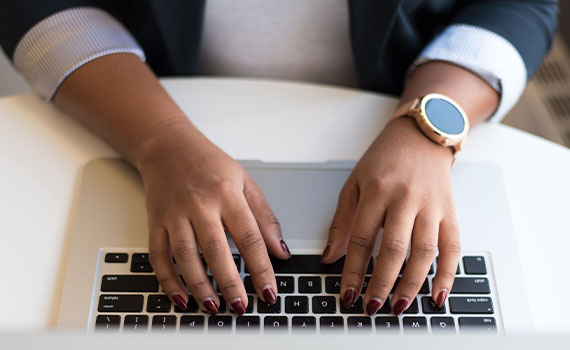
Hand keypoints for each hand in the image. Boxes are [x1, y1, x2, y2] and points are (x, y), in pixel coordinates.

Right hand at [137, 121, 290, 314]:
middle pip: (216, 250)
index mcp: (227, 194)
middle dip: (230, 282)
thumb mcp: (245, 182)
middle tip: (241, 306)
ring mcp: (174, 214)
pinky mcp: (155, 222)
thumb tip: (280, 251)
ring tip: (213, 307)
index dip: (261, 268)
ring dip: (199, 286)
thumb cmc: (209, 164)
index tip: (269, 291)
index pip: (249, 237)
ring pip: (185, 256)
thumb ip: (264, 217)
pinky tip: (181, 297)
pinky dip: (168, 280)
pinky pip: (159, 256)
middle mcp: (200, 205)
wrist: (168, 147)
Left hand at [321, 117, 460, 314]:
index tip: (347, 293)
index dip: (352, 269)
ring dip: (412, 284)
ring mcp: (432, 206)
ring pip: (424, 251)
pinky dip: (448, 274)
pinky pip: (453, 247)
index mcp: (377, 191)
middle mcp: (406, 198)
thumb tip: (330, 257)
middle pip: (394, 248)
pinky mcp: (451, 211)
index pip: (361, 238)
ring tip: (398, 307)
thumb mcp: (355, 183)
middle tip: (372, 306)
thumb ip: (342, 221)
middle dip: (381, 282)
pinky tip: (438, 295)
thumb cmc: (385, 160)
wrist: (421, 136)